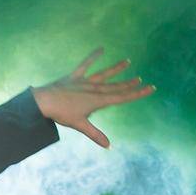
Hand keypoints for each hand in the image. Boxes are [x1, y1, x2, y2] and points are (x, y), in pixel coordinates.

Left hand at [32, 48, 154, 148]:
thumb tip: (109, 146)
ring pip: (104, 74)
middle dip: (130, 84)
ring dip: (116, 69)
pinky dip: (93, 57)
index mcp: (98, 100)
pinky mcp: (74, 77)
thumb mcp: (80, 125)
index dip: (137, 93)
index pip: (122, 97)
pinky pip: (85, 65)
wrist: (45, 102)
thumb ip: (96, 134)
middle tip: (142, 80)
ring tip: (127, 61)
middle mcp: (94, 89)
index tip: (150, 88)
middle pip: (116, 86)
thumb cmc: (62, 114)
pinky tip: (101, 48)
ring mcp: (85, 81)